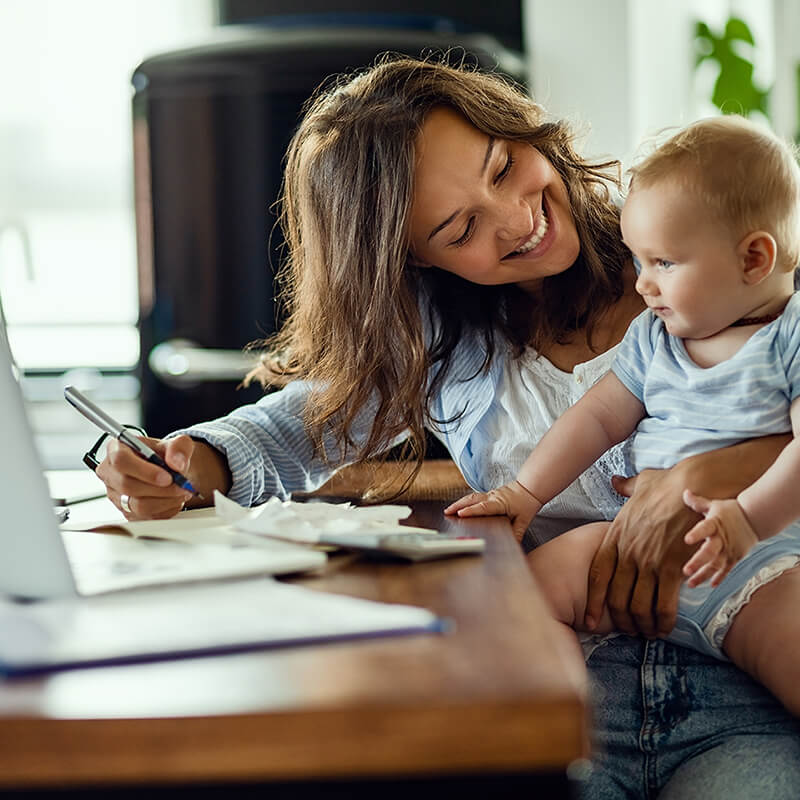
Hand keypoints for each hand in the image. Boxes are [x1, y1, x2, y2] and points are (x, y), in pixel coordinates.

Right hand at [96, 434, 198, 519]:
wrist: (171, 471)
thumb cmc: (168, 455)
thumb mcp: (179, 443)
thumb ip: (180, 448)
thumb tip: (176, 463)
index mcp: (117, 448)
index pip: (121, 460)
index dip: (144, 471)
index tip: (167, 477)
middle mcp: (111, 472)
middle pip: (128, 486)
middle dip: (160, 489)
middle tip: (181, 486)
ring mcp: (116, 495)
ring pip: (138, 505)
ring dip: (166, 500)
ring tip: (182, 491)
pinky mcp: (126, 512)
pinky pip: (145, 517)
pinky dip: (166, 510)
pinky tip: (174, 500)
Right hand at [444, 481, 541, 541]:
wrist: (530, 488)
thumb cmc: (527, 502)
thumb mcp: (524, 520)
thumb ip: (518, 533)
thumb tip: (513, 545)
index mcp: (500, 503)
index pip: (483, 507)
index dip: (471, 511)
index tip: (460, 514)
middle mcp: (492, 497)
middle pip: (472, 499)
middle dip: (458, 505)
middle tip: (447, 512)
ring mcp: (490, 494)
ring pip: (471, 497)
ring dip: (459, 503)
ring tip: (449, 510)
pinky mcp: (489, 495)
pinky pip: (474, 497)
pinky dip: (465, 501)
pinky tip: (459, 507)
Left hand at [585, 435, 787, 637]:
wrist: (694, 485)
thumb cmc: (668, 484)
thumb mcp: (639, 484)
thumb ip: (625, 487)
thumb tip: (616, 481)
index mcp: (615, 536)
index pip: (597, 575)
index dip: (594, 601)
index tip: (591, 620)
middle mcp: (627, 552)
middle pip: (616, 597)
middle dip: (621, 620)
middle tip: (629, 631)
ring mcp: (648, 561)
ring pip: (638, 605)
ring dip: (643, 625)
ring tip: (649, 633)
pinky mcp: (671, 568)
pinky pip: (664, 604)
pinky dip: (664, 621)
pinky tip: (666, 627)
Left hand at [682, 490, 757, 587]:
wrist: (755, 518)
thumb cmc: (730, 511)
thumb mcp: (713, 505)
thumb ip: (697, 502)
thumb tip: (684, 492)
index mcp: (715, 524)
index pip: (704, 528)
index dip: (696, 534)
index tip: (686, 540)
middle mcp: (722, 539)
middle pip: (709, 552)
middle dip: (698, 562)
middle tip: (686, 571)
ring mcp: (729, 550)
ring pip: (716, 565)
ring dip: (703, 575)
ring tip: (691, 583)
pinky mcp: (735, 557)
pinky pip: (727, 570)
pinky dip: (720, 578)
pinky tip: (710, 585)